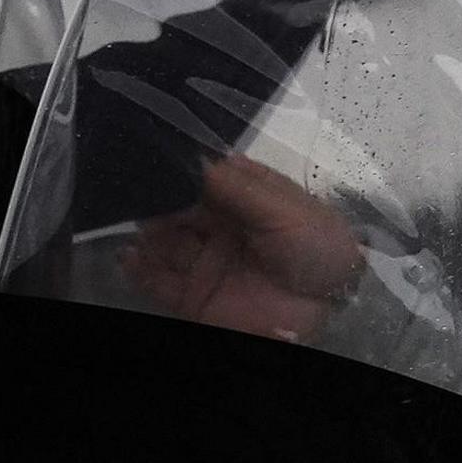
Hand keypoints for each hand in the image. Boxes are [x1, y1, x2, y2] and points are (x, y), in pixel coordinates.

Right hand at [124, 154, 362, 342]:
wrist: (333, 308)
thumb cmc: (317, 247)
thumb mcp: (284, 209)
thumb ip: (237, 187)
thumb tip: (195, 156)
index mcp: (246, 198)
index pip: (205, 177)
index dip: (183, 168)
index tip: (157, 153)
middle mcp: (221, 225)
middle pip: (180, 207)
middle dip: (160, 198)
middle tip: (138, 189)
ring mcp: (206, 260)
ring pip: (164, 240)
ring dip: (147, 230)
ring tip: (133, 220)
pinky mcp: (195, 295)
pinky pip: (157, 281)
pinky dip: (139, 268)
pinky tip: (128, 255)